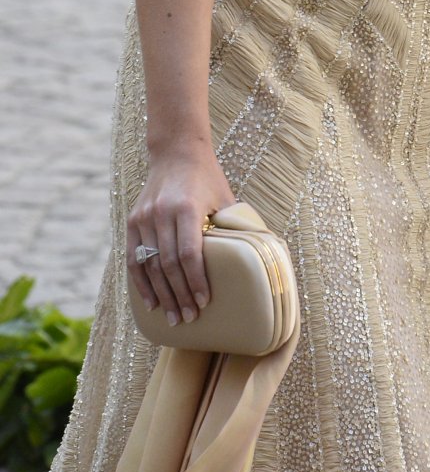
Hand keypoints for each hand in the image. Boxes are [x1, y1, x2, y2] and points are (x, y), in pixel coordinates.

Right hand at [127, 150, 235, 326]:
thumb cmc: (208, 179)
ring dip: (161, 295)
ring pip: (150, 265)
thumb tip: (253, 258)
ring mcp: (144, 218)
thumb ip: (232, 226)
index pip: (189, 254)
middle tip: (188, 319)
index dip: (196, 281)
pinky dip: (141, 283)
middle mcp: (162, 214)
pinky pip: (134, 259)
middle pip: (169, 264)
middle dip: (179, 295)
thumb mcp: (225, 198)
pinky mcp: (132, 222)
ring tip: (172, 317)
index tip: (204, 302)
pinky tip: (151, 302)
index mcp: (187, 208)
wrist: (176, 153)